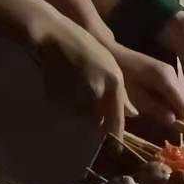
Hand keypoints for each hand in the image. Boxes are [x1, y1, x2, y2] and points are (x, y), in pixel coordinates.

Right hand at [23, 10, 130, 135]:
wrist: (51, 35)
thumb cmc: (83, 44)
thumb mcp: (109, 64)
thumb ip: (120, 91)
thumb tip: (132, 113)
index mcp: (114, 82)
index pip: (117, 118)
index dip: (116, 136)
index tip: (116, 149)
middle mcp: (98, 91)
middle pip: (97, 121)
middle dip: (94, 121)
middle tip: (87, 109)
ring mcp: (77, 95)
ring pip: (81, 116)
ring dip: (79, 112)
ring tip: (73, 90)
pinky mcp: (58, 98)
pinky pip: (65, 109)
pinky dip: (65, 104)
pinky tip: (62, 85)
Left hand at [110, 42, 183, 125]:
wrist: (111, 54)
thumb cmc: (119, 75)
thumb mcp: (133, 94)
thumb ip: (153, 107)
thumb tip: (173, 121)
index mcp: (166, 78)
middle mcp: (173, 75)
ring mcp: (170, 73)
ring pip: (182, 98)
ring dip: (181, 114)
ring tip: (180, 133)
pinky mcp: (166, 75)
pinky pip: (175, 94)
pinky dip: (175, 106)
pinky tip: (170, 118)